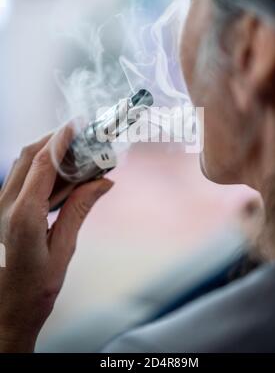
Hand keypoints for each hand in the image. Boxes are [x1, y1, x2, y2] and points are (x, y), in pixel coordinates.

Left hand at [0, 125, 113, 351]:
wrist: (2, 313)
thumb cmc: (33, 290)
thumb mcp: (62, 251)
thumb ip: (79, 210)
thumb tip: (102, 182)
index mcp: (23, 216)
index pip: (43, 164)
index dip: (60, 140)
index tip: (75, 124)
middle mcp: (4, 206)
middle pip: (28, 157)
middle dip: (53, 139)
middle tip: (78, 134)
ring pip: (22, 166)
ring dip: (46, 153)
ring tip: (73, 151)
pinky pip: (19, 180)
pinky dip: (39, 169)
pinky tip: (58, 176)